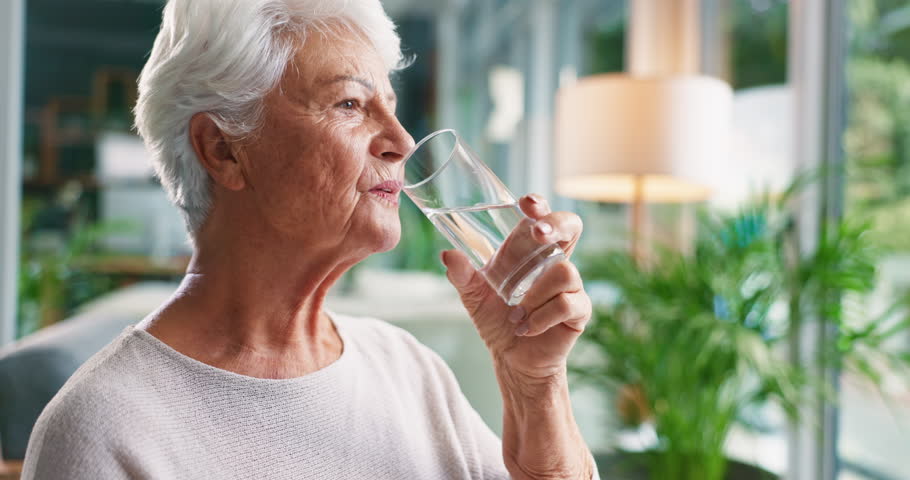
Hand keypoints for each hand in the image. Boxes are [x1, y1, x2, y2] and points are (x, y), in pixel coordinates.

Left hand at [441, 194, 591, 379]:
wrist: (511, 360)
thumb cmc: (496, 320)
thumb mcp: (472, 295)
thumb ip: (461, 274)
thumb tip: (448, 254)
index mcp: (529, 251)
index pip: (542, 217)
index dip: (540, 206)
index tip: (526, 204)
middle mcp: (553, 262)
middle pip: (571, 226)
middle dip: (556, 225)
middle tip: (538, 234)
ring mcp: (570, 285)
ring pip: (563, 272)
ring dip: (534, 294)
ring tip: (516, 313)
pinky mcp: (578, 310)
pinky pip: (566, 303)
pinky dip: (541, 317)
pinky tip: (526, 327)